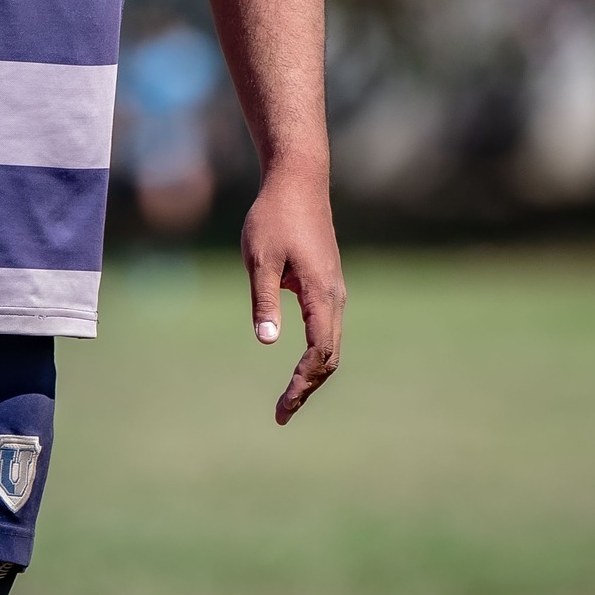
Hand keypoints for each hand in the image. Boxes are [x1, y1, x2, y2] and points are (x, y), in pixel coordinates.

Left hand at [241, 166, 344, 425]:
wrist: (297, 180)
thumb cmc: (274, 216)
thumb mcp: (259, 259)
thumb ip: (264, 301)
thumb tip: (267, 342)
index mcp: (321, 294)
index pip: (318, 354)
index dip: (301, 384)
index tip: (282, 408)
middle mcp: (335, 296)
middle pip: (330, 357)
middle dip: (307, 387)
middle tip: (282, 414)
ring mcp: (334, 290)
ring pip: (331, 344)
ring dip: (313, 373)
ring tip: (289, 398)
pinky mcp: (327, 283)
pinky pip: (327, 329)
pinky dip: (315, 353)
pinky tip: (298, 365)